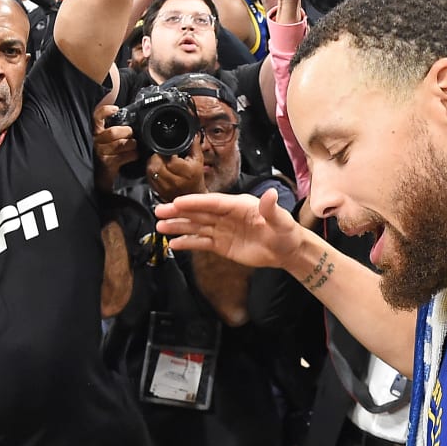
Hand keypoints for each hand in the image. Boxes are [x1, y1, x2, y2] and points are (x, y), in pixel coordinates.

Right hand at [93, 105, 139, 178]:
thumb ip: (113, 124)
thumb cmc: (109, 153)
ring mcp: (101, 153)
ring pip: (120, 144)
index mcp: (97, 131)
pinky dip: (133, 154)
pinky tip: (134, 154)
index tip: (115, 109)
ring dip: (131, 144)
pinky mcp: (108, 163)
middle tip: (132, 134)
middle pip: (113, 132)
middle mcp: (96, 141)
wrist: (103, 175)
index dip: (105, 111)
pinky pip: (124, 156)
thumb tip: (118, 103)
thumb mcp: (108, 137)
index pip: (96, 117)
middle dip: (126, 132)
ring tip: (134, 145)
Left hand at [147, 150, 204, 200]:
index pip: (170, 160)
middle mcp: (175, 181)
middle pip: (156, 165)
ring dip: (152, 163)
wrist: (193, 194)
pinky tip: (157, 168)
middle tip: (161, 153)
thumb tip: (193, 134)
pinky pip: (149, 178)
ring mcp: (165, 187)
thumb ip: (194, 146)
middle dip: (156, 156)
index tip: (169, 149)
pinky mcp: (159, 191)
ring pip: (150, 171)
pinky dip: (150, 171)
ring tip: (158, 160)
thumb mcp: (198, 160)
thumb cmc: (196, 177)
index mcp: (186, 172)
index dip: (167, 151)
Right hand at [155, 189, 304, 269]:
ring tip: (160, 226)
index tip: (178, 202)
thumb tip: (270, 194)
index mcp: (238, 205)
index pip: (213, 202)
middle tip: (160, 211)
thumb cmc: (285, 232)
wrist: (286, 251)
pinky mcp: (221, 244)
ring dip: (178, 226)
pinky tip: (173, 243)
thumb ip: (271, 209)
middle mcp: (226, 215)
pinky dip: (188, 243)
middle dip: (179, 212)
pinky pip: (201, 242)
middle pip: (199, 212)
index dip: (195, 202)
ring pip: (197, 226)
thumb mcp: (281, 220)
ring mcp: (222, 230)